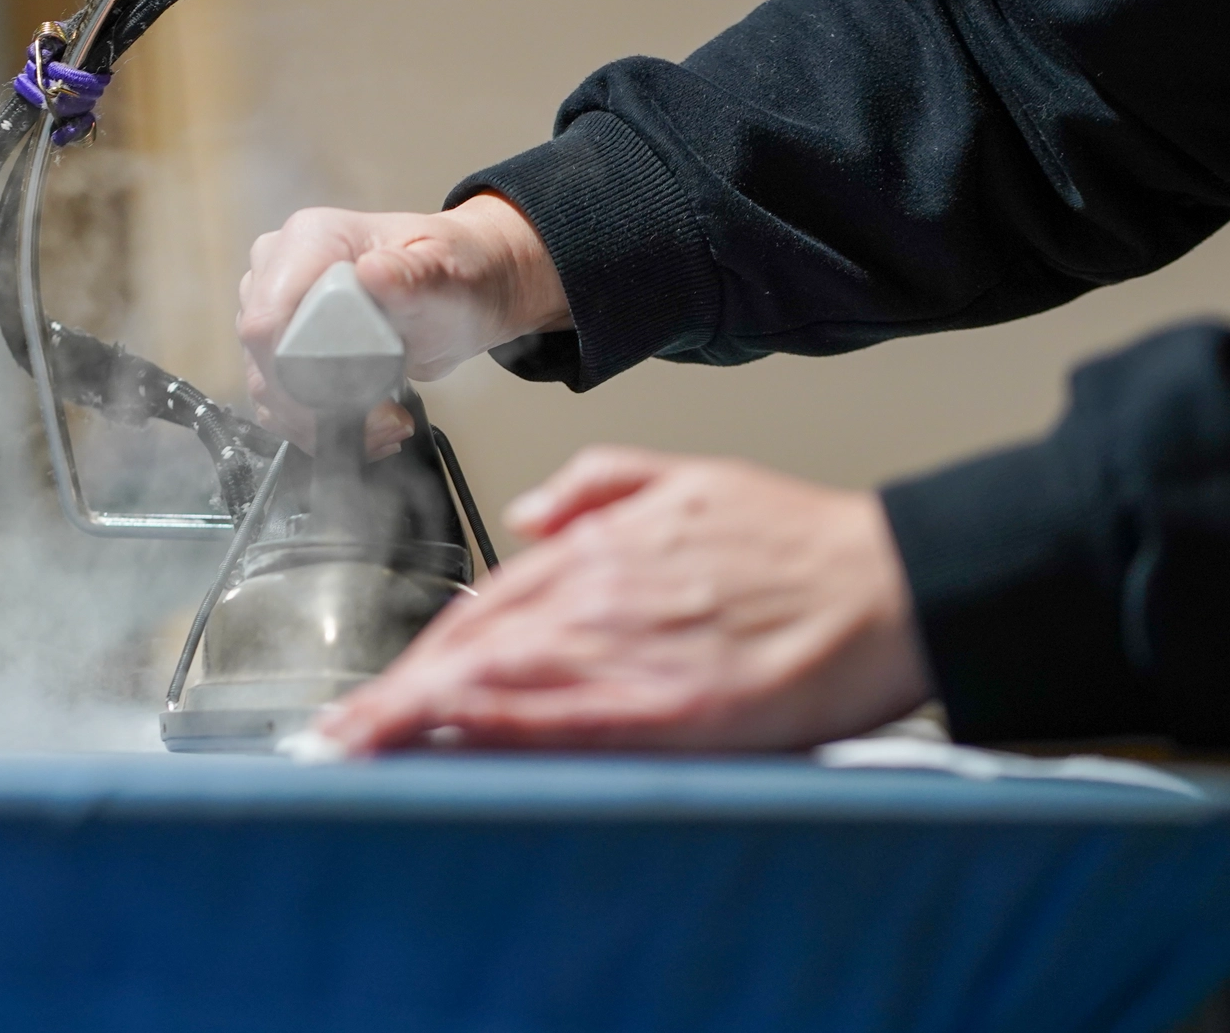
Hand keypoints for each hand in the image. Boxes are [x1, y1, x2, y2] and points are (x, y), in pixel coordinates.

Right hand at [237, 195, 567, 451]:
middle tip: (387, 421)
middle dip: (318, 405)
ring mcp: (274, 307)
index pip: (269, 317)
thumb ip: (414, 276)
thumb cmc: (452, 274)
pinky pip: (275, 400)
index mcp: (309, 239)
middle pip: (265, 356)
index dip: (301, 370)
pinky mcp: (278, 344)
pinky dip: (316, 426)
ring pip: (266, 385)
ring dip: (321, 423)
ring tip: (385, 424)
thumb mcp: (447, 276)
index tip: (361, 398)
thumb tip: (373, 272)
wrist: (455, 293)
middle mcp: (277, 269)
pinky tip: (366, 426)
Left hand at [310, 447, 931, 752]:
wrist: (888, 579)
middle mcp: (599, 595)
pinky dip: (499, 729)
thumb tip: (528, 514)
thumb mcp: (686, 478)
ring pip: (500, 682)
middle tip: (341, 734)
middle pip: (473, 647)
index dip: (420, 655)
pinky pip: (564, 720)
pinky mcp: (670, 706)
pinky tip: (454, 743)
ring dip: (421, 717)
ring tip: (364, 750)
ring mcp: (630, 650)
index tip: (372, 693)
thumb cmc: (796, 540)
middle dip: (399, 695)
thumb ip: (596, 485)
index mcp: (600, 548)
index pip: (483, 605)